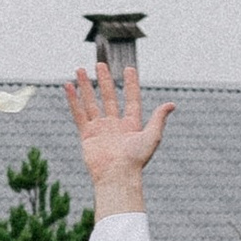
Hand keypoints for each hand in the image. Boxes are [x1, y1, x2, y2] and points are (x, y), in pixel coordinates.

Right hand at [64, 61, 175, 217]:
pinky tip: (69, 87)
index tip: (129, 69)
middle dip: (104, 81)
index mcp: (132, 125)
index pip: (131, 99)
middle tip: (100, 64)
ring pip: (91, 102)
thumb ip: (159, 119)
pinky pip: (79, 114)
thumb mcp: (152, 136)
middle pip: (109, 97)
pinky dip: (74, 100)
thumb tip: (171, 104)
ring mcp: (100, 129)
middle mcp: (115, 125)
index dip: (131, 84)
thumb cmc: (136, 159)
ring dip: (86, 86)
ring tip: (80, 70)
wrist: (117, 176)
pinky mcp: (87, 135)